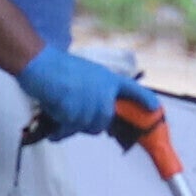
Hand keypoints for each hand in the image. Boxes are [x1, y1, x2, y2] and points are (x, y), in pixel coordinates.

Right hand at [14, 45, 137, 141]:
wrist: (40, 64)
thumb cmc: (57, 67)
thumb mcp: (85, 74)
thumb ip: (95, 91)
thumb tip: (96, 111)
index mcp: (108, 80)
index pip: (132, 91)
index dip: (145, 100)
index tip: (154, 108)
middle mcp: (104, 93)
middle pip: (103, 121)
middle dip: (89, 122)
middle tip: (72, 112)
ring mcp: (91, 104)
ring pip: (86, 127)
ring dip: (72, 124)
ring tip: (58, 108)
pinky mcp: (76, 114)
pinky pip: (68, 130)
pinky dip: (59, 128)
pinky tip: (51, 113)